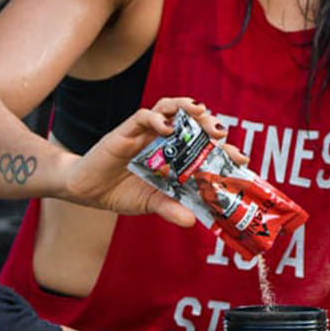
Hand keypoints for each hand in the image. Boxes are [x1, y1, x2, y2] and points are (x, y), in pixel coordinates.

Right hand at [62, 96, 243, 223]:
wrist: (88, 191)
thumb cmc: (122, 193)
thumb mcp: (151, 203)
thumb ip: (170, 208)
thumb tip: (192, 221)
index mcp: (175, 156)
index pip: (204, 146)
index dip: (224, 149)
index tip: (241, 158)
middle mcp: (164, 140)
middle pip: (192, 121)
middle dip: (209, 124)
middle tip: (221, 134)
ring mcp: (146, 133)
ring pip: (170, 108)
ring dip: (187, 108)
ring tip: (201, 114)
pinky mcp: (126, 131)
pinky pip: (143, 117)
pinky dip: (157, 119)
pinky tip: (167, 128)